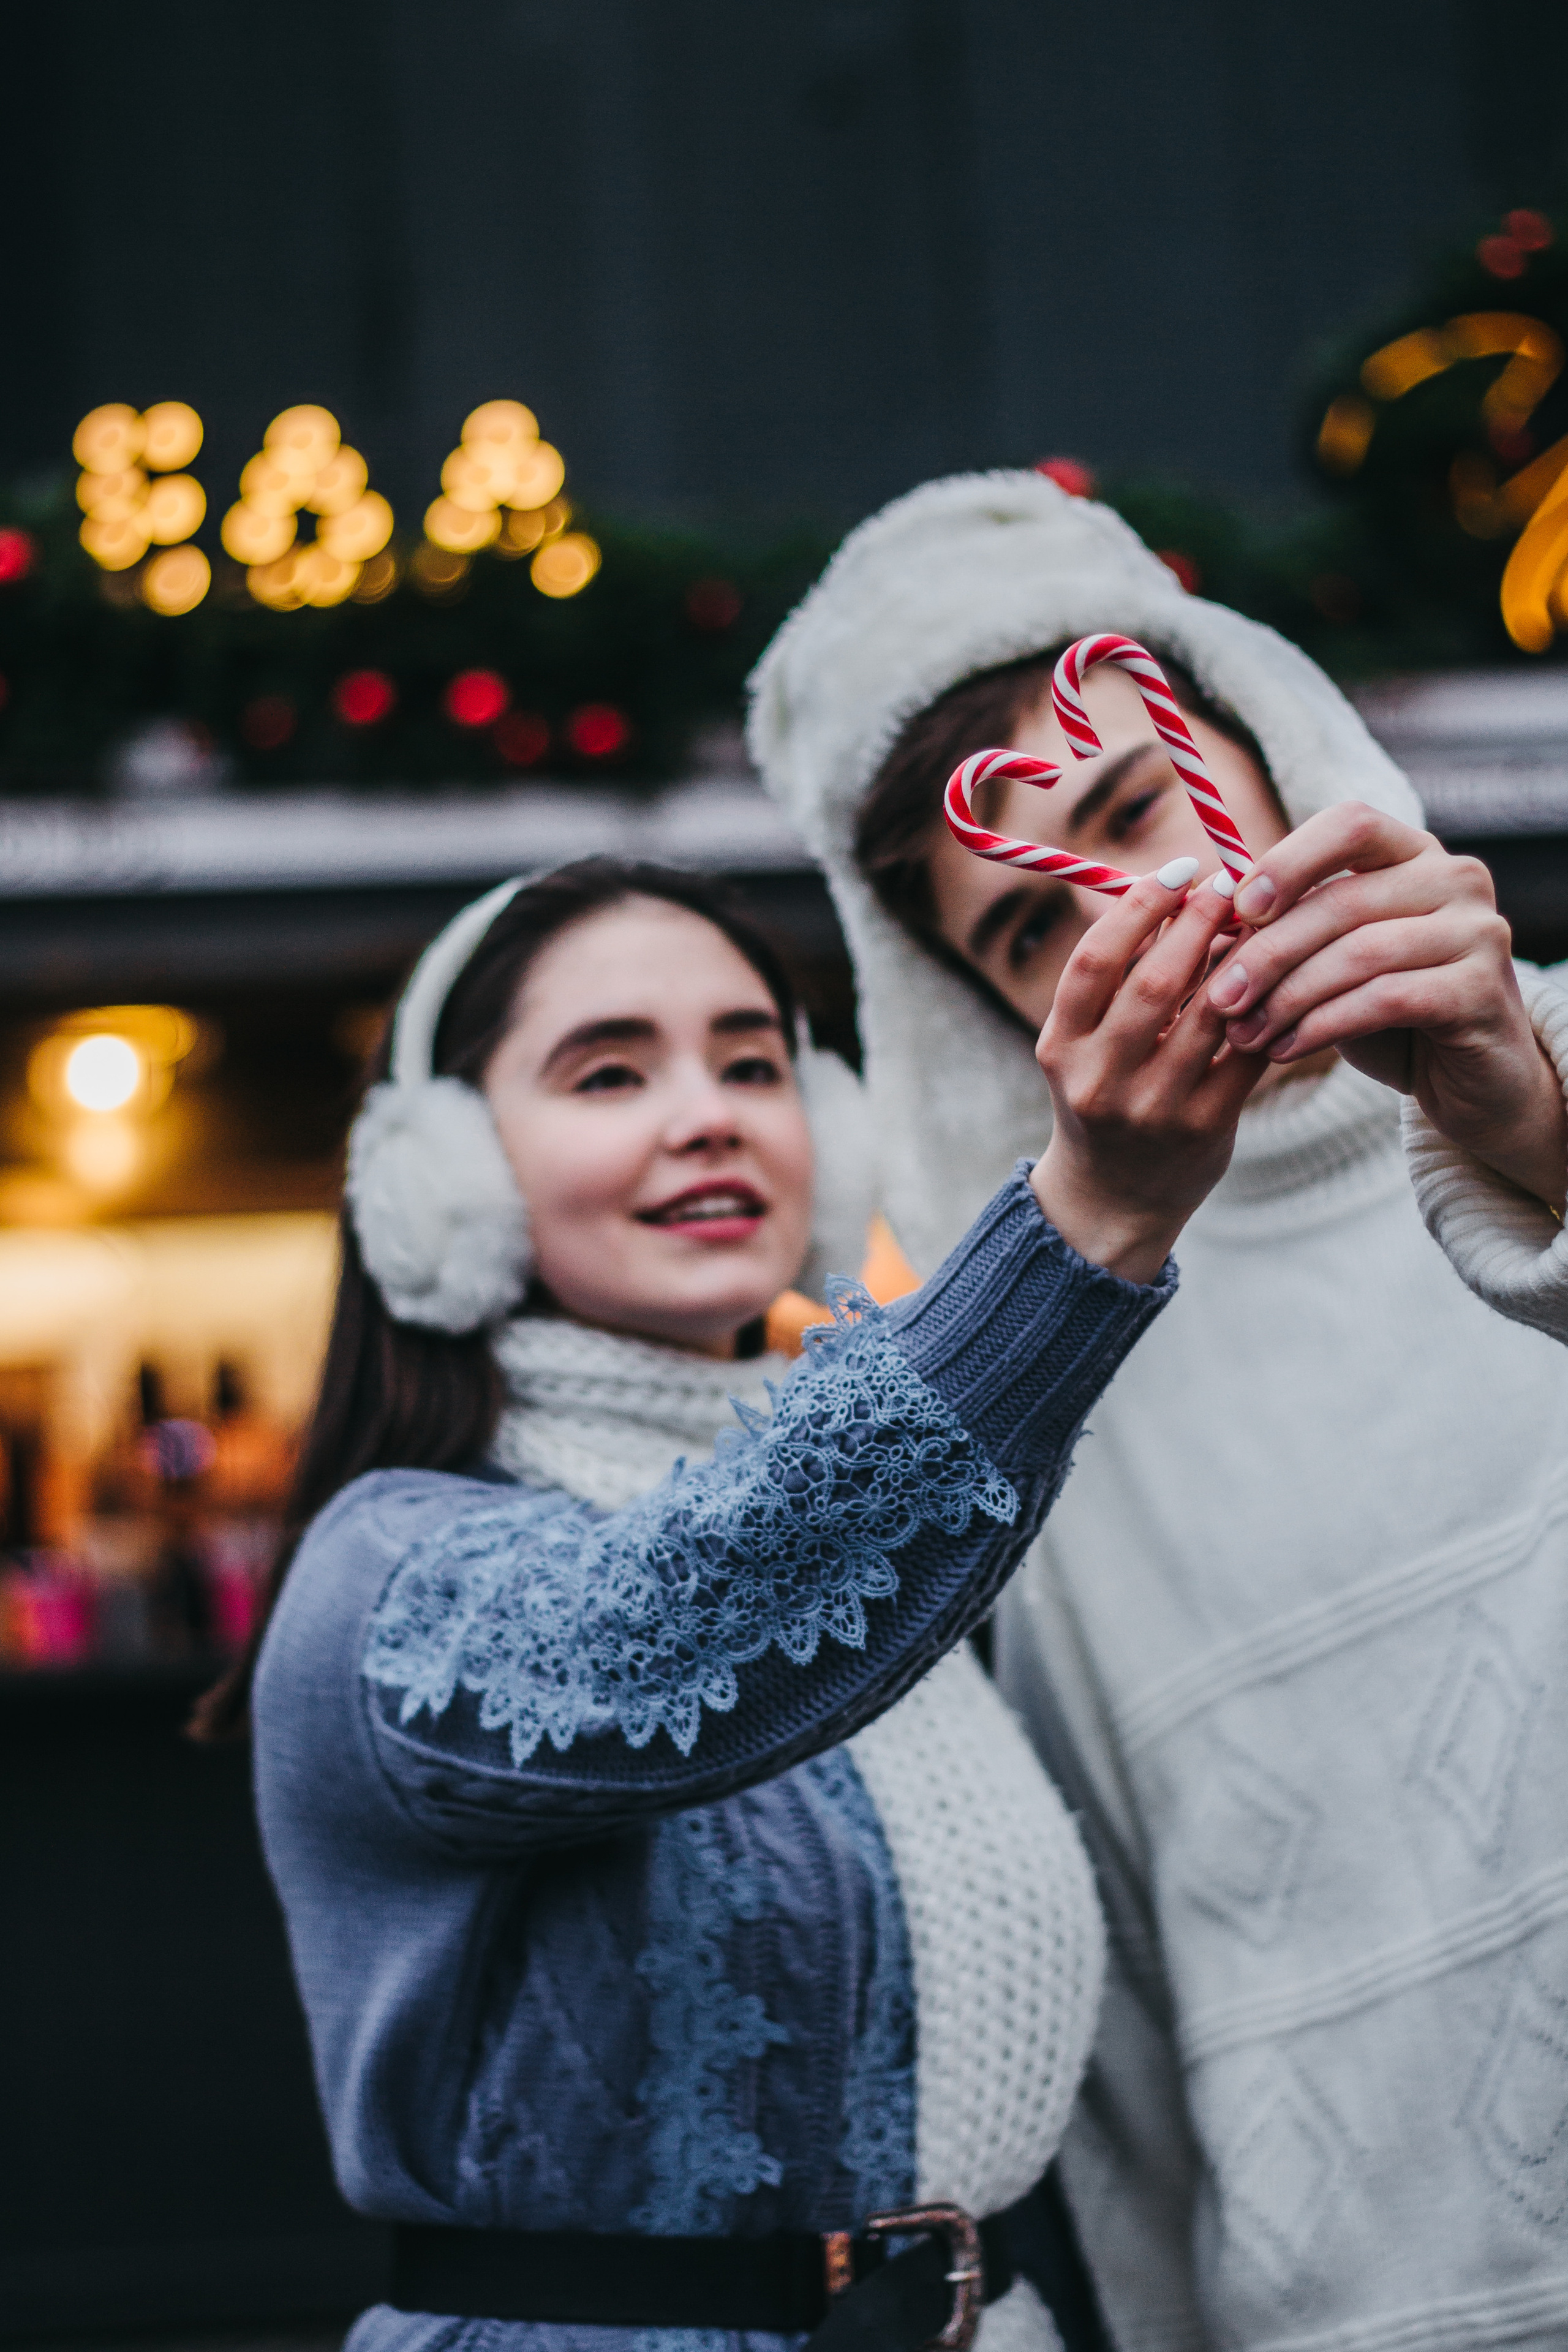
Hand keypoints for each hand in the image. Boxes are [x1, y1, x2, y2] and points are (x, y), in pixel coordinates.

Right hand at [1031, 863, 1269, 1282]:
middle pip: (1155, 982)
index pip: (1095, 961)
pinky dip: (1266, 1007)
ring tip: (1259, 923)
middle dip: (1198, 922)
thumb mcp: (1084, 1044)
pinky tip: (1281, 975)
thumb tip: (1174, 888)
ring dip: (1241, 959)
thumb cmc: (1105, 1096)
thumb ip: (1114, 980)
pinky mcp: (1204, 1128)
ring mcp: (1153, 1108)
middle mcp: (1100, 1079)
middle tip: (1231, 883)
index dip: (1139, 906)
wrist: (1114, 1198)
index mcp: (1060, 1047)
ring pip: (1209, 1014)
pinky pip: (1246, 1052)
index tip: (1178, 869)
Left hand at [1204, 803, 1567, 1211]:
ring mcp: (1477, 930)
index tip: (1238, 909)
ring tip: (1243, 1035)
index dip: (1288, 861)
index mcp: (1414, 853)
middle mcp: (1454, 878)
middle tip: (1218, 998)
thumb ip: (1286, 928)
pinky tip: (1284, 1050)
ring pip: (1359, 953)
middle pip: (1342, 900)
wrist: (1470, 1081)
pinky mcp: (1481, 989)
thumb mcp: (1331, 959)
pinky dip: (1324, 1025)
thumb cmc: (1388, 1014)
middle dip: (1268, 953)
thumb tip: (1201, 916)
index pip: (1349, 824)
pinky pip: (1385, 999)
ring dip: (1288, 998)